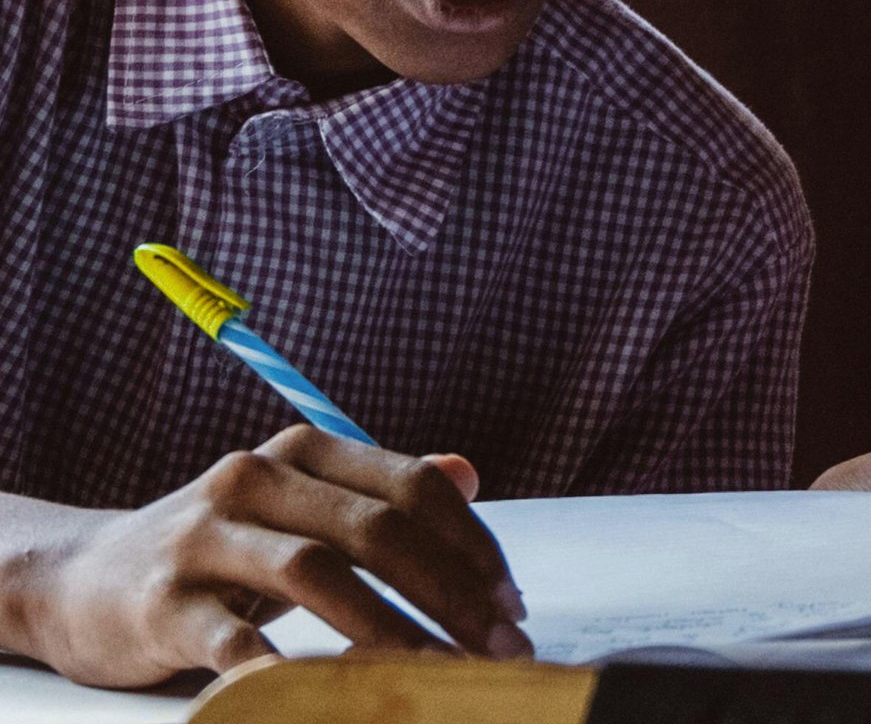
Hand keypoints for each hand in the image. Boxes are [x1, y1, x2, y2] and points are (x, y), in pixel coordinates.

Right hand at [9, 426, 529, 687]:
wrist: (84, 580)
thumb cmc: (223, 550)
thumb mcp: (300, 507)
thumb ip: (380, 492)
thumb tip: (469, 473)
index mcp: (303, 451)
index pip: (413, 488)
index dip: (473, 547)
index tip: (512, 605)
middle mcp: (254, 479)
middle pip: (377, 529)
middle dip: (452, 594)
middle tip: (500, 650)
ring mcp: (204, 538)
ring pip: (319, 574)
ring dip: (394, 631)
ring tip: (441, 676)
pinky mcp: (162, 604)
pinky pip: (235, 638)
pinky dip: (289, 666)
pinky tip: (330, 692)